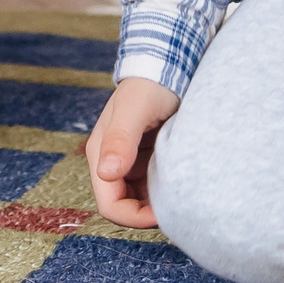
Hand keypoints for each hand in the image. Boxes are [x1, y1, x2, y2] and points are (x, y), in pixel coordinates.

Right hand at [88, 77, 178, 229]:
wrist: (167, 65)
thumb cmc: (149, 84)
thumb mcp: (134, 109)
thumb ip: (120, 139)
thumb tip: (106, 172)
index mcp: (101, 154)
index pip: (110, 205)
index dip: (133, 217)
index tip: (162, 214)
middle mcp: (112, 161)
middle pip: (123, 206)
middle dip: (146, 214)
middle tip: (177, 208)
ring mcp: (129, 161)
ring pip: (139, 200)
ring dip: (157, 203)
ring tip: (181, 194)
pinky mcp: (146, 158)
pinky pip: (152, 186)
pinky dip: (165, 190)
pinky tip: (182, 181)